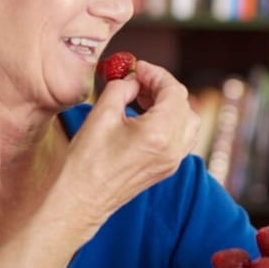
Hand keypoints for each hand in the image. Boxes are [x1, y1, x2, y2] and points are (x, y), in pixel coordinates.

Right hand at [55, 61, 199, 229]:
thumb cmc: (86, 161)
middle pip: (184, 105)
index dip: (157, 74)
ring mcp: (172, 161)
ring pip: (187, 122)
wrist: (81, 200)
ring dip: (169, 104)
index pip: (174, 92)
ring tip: (141, 97)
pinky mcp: (166, 169)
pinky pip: (180, 138)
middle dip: (163, 88)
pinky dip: (169, 121)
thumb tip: (133, 81)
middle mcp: (173, 149)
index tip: (138, 67)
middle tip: (138, 80)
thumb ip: (121, 88)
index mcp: (160, 133)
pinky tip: (145, 117)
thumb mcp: (101, 114)